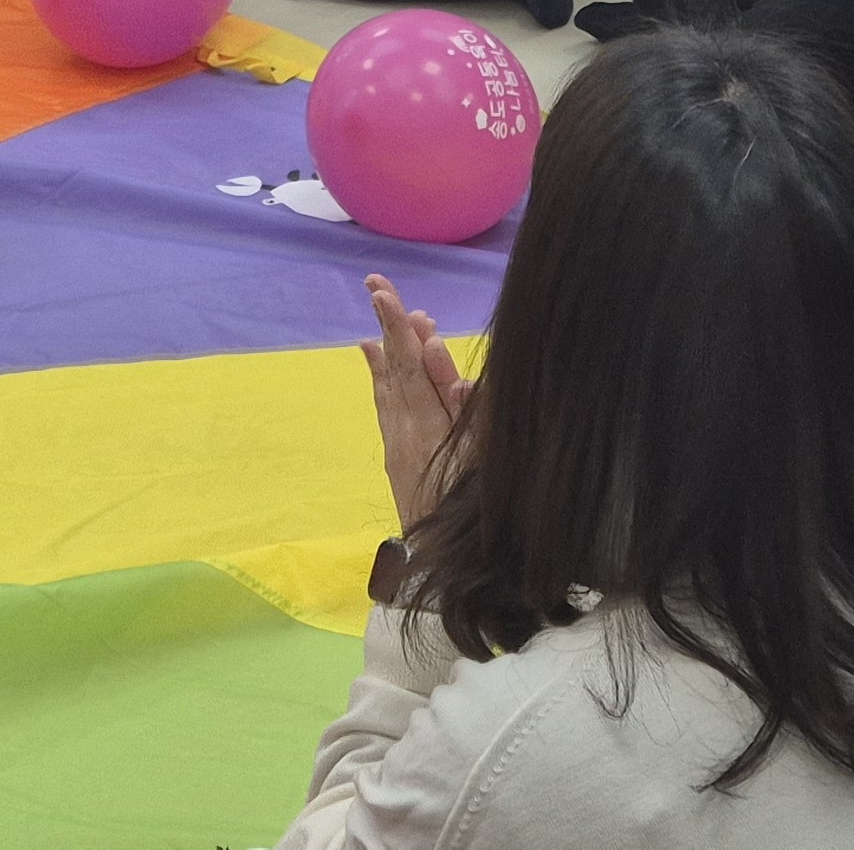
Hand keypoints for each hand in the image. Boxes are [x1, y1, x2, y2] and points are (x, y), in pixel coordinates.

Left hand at [359, 273, 469, 535]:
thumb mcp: (478, 458)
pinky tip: (375, 357)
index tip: (386, 295)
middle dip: (389, 327)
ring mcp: (397, 445)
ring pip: (389, 386)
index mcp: (425, 427)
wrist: (439, 568)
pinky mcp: (396, 457)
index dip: (399, 329)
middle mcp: (404, 431)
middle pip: (397, 369)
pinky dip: (381, 375)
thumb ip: (463, 408)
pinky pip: (387, 404)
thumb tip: (442, 359)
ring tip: (381, 314)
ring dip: (388, 348)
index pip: (411, 366)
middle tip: (377, 285)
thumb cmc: (469, 511)